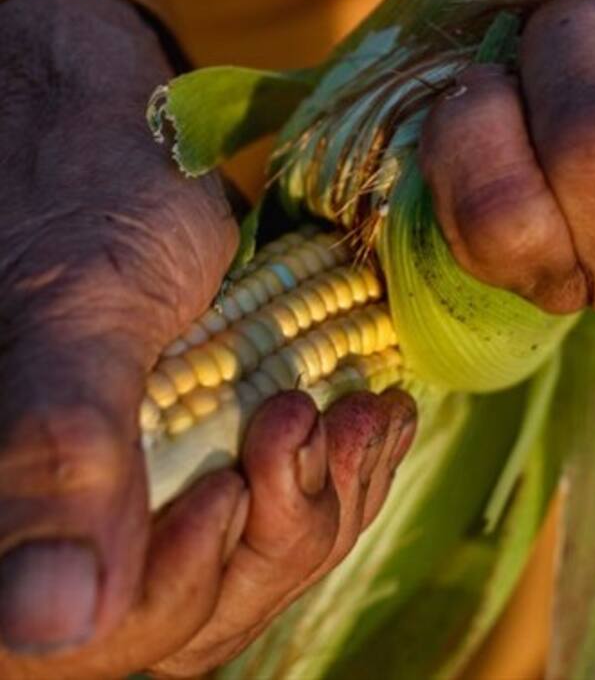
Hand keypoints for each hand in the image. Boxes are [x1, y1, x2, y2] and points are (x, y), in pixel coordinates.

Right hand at [0, 0, 415, 677]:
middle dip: (277, 528)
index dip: (176, 586)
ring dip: (325, 497)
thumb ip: (55, 458)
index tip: (233, 484)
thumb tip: (54, 622)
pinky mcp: (207, 467)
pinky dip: (340, 473)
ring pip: (251, 570)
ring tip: (363, 415)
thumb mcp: (70, 324)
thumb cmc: (74, 208)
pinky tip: (374, 418)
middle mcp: (66, 536)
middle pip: (190, 617)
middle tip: (318, 424)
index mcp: (8, 521)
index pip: (94, 636)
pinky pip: (285, 514)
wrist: (116, 147)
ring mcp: (146, 506)